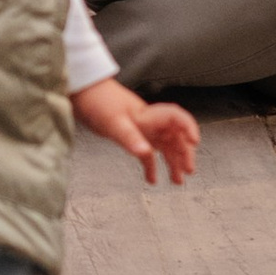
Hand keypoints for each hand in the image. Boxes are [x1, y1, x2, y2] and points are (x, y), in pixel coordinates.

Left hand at [73, 76, 198, 184]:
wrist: (81, 92)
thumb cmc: (98, 102)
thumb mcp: (114, 122)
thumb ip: (130, 138)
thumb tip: (145, 154)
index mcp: (149, 115)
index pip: (176, 118)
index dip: (188, 128)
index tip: (194, 142)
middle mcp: (150, 122)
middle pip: (174, 137)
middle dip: (184, 153)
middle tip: (188, 171)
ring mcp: (141, 130)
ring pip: (164, 147)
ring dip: (172, 163)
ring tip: (178, 182)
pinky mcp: (131, 137)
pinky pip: (146, 154)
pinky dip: (151, 166)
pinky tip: (152, 181)